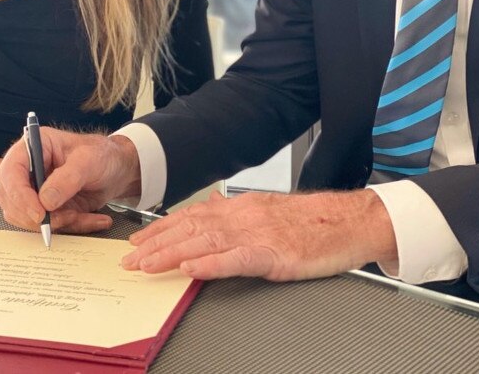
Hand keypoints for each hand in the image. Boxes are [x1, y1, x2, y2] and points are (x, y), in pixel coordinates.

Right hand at [0, 129, 141, 234]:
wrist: (118, 170)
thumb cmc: (103, 155)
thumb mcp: (90, 160)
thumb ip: (68, 178)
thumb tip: (45, 201)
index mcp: (34, 147)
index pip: (10, 172)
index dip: (19, 195)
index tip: (39, 213)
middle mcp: (27, 169)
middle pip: (10, 200)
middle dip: (36, 216)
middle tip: (65, 218)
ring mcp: (33, 191)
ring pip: (26, 218)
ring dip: (55, 223)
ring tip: (81, 215)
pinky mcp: (44, 208)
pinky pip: (47, 226)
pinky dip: (69, 226)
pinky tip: (92, 218)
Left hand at [123, 189, 397, 280]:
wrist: (348, 220)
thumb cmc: (310, 220)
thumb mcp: (267, 210)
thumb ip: (236, 213)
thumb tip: (206, 213)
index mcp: (241, 207)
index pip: (192, 217)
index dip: (162, 230)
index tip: (138, 242)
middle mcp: (244, 216)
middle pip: (192, 229)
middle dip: (157, 245)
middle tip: (130, 260)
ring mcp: (258, 234)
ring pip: (207, 243)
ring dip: (173, 255)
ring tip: (148, 265)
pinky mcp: (275, 254)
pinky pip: (238, 260)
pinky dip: (213, 264)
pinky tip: (193, 270)